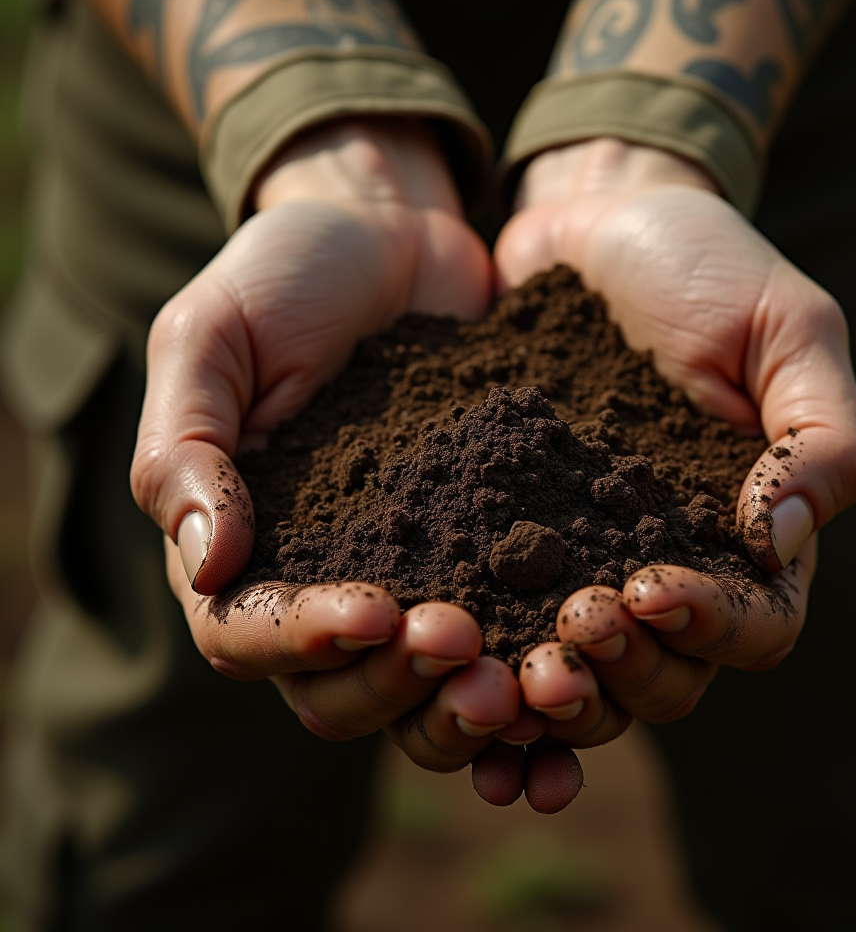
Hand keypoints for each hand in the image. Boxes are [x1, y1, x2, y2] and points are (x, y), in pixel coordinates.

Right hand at [131, 120, 582, 804]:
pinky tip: (580, 670)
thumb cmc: (289, 274)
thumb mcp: (212, 337)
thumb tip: (207, 566)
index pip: (250, 635)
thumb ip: (187, 449)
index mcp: (242, 546)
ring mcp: (411, 574)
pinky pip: (508, 636)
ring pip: (426, 691)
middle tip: (466, 646)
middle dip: (400, 686)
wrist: (394, 236)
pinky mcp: (486, 553)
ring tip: (532, 680)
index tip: (375, 609)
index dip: (306, 643)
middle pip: (341, 693)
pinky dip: (536, 671)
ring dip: (471, 707)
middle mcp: (322, 581)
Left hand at [493, 137, 855, 741]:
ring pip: (581, 673)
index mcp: (749, 532)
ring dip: (551, 691)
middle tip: (570, 626)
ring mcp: (583, 557)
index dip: (709, 630)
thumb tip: (780, 543)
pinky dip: (482, 661)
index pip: (755, 626)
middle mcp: (668, 563)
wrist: (596, 220)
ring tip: (503, 668)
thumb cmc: (704, 265)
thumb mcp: (788, 328)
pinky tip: (446, 663)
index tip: (650, 588)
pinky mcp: (507, 536)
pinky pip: (497, 621)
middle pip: (665, 676)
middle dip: (621, 671)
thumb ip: (818, 436)